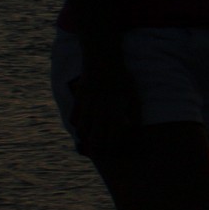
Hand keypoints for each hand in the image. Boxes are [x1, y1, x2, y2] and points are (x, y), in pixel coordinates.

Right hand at [70, 34, 142, 158]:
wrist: (103, 60)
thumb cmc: (122, 79)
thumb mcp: (134, 97)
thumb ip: (135, 116)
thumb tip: (131, 131)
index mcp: (116, 114)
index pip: (112, 141)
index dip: (113, 149)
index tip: (114, 149)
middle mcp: (101, 113)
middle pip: (95, 141)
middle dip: (98, 149)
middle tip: (101, 148)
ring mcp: (88, 107)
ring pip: (82, 132)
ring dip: (86, 137)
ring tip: (92, 136)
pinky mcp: (79, 100)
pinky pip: (73, 120)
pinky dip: (77, 125)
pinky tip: (84, 122)